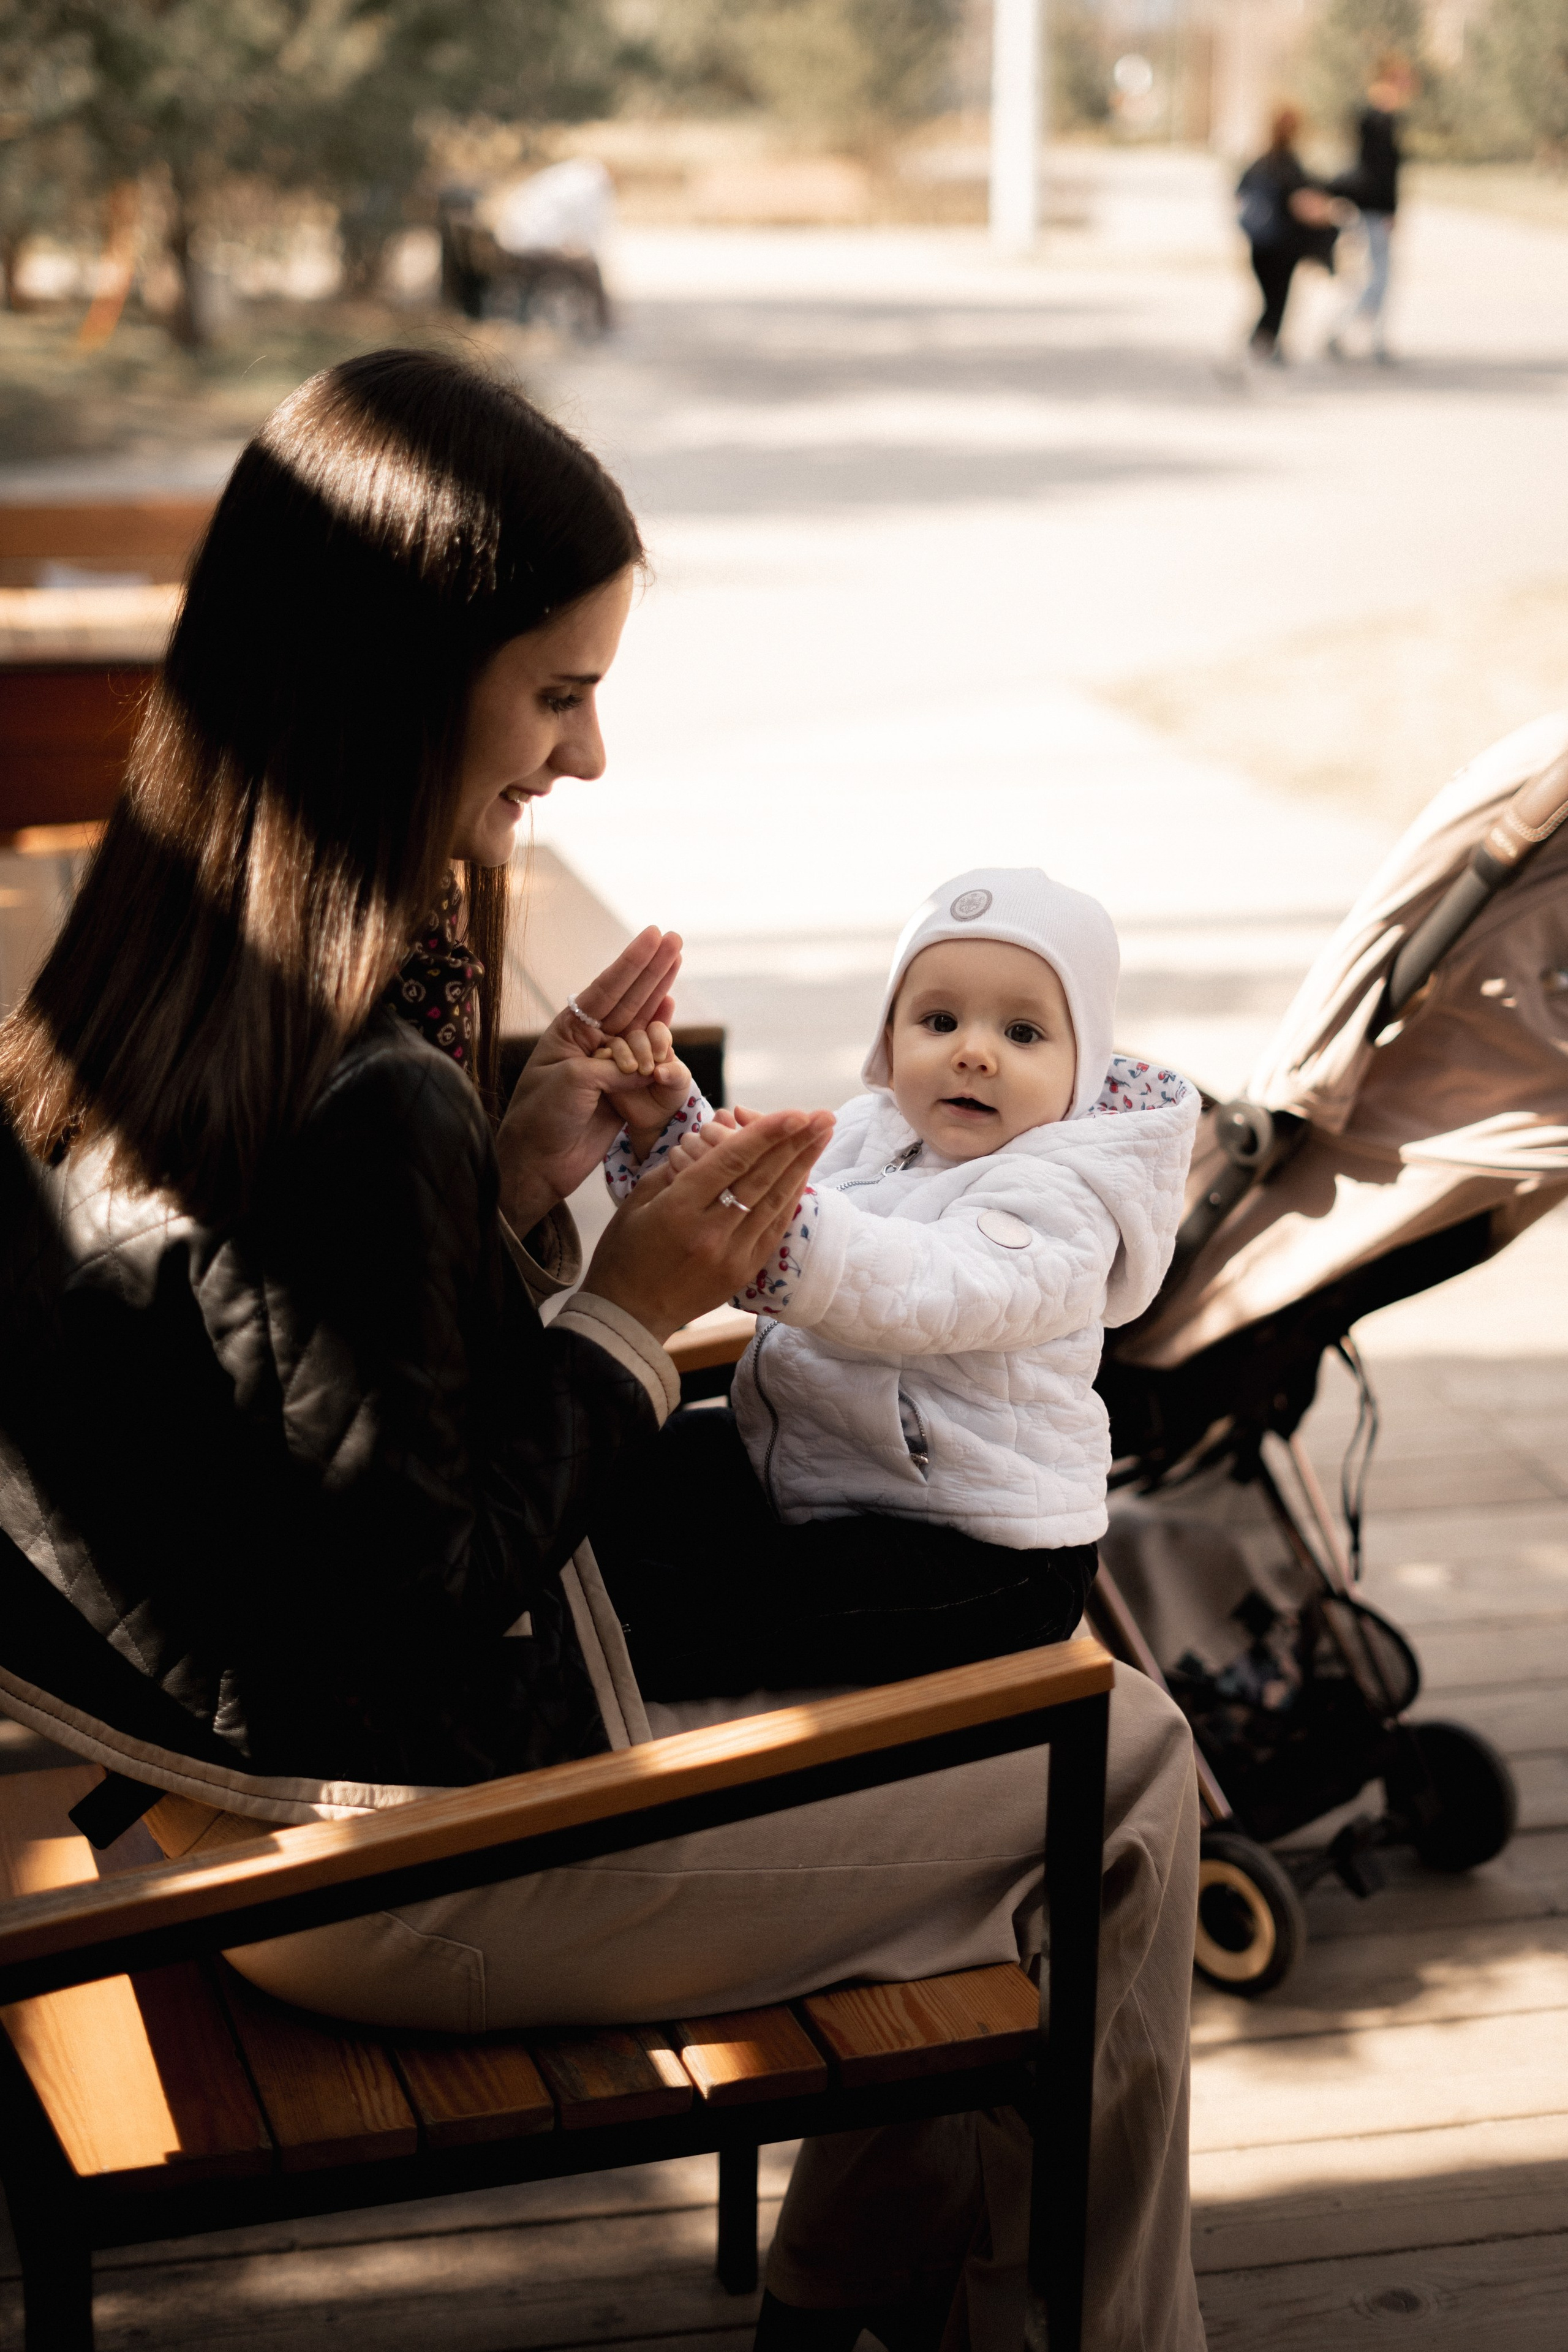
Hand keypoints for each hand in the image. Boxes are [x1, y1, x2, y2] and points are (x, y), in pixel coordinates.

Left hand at [495, 925, 681, 1234]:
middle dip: (651, 967)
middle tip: (674, 937)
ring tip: (677, 958)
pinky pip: (647, 1054)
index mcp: (569, 1031)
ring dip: (659, 989)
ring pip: (639, 1020)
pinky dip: (660, 1031)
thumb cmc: (542, 1118)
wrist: (537, 1164)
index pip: (606, 989)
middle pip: (628, 997)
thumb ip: (614, 1068)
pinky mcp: (622, 1088)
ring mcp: (607, 1063)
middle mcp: (589, 1041)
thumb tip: (651, 1069)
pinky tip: (669, 1005)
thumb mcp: (575, 1083)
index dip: (632, 962)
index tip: (654, 933)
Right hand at [585, 1108, 833, 1343]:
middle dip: (796, 1143)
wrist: (629, 1317)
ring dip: (802, 1166)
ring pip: (775, 1202)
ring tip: (823, 1136)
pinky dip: (790, 1198)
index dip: (766, 1134)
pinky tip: (804, 1174)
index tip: (795, 1112)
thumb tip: (709, 1144)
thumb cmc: (624, 1255)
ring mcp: (732, 1255)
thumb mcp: (637, 1203)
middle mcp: (711, 1232)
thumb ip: (674, 1170)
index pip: (731, 1162)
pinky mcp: (743, 1272)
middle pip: (762, 1178)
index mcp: (679, 1209)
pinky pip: (774, 1228)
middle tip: (823, 1116)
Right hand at [594, 1022, 693, 1150]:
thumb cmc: (670, 1093)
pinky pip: (599, 1058)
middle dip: (641, 1048)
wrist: (655, 1117)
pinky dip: (604, 1060)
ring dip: (623, 1053)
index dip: (657, 1038)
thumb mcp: (680, 1083)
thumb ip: (675, 1074)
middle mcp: (637, 1047)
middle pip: (635, 1035)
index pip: (656, 1029)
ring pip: (616, 1044)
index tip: (660, 1056)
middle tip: (647, 1069)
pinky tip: (611, 1071)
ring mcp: (620, 1057)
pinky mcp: (604, 1069)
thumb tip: (659, 1072)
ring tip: (631, 1070)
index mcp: (657, 1043)